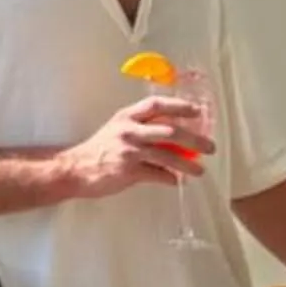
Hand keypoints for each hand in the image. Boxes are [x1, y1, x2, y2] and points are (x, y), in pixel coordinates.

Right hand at [69, 93, 208, 197]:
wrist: (75, 168)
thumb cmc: (98, 149)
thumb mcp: (118, 129)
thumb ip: (141, 128)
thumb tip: (173, 136)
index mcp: (127, 116)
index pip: (157, 104)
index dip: (179, 106)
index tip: (197, 111)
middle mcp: (129, 130)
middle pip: (170, 131)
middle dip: (194, 139)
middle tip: (209, 146)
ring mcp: (129, 151)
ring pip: (167, 155)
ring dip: (187, 164)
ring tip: (200, 170)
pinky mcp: (129, 171)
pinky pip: (158, 175)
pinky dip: (170, 179)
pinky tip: (176, 181)